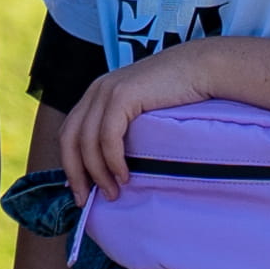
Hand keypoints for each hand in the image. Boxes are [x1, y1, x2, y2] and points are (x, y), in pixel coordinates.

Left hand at [56, 49, 222, 202]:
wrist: (200, 68)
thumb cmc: (178, 94)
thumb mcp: (141, 110)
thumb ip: (124, 127)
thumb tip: (114, 166)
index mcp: (97, 94)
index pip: (69, 133)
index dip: (69, 164)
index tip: (78, 190)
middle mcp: (96, 91)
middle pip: (70, 139)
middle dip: (75, 173)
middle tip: (85, 200)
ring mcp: (107, 91)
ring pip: (87, 141)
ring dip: (97, 172)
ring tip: (112, 193)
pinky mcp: (123, 95)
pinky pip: (108, 137)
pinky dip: (112, 160)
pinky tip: (124, 175)